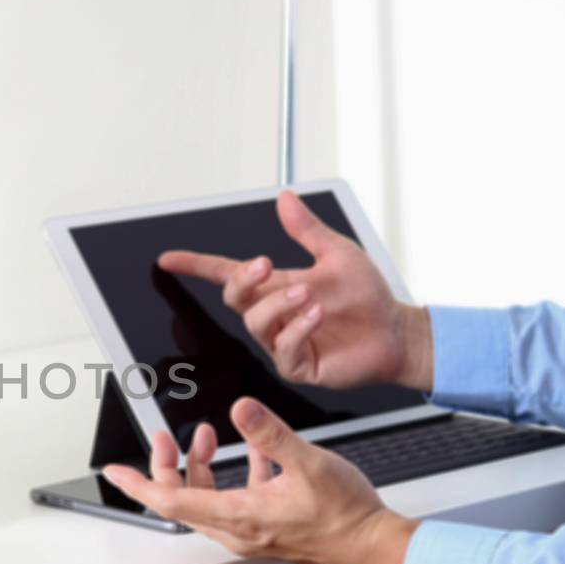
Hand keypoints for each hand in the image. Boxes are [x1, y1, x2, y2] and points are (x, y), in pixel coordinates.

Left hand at [101, 398, 417, 563]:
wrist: (373, 546)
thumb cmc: (346, 516)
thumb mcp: (308, 463)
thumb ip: (270, 434)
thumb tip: (240, 409)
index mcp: (239, 516)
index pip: (170, 501)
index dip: (138, 484)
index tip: (113, 472)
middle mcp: (239, 530)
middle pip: (182, 499)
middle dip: (167, 465)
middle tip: (165, 436)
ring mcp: (252, 531)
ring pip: (206, 499)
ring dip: (199, 466)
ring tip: (206, 434)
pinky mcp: (267, 528)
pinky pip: (235, 499)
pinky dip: (233, 472)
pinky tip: (253, 449)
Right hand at [157, 190, 433, 391]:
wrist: (395, 332)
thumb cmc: (366, 297)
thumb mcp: (338, 253)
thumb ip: (308, 230)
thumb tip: (286, 198)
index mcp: (275, 286)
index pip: (226, 275)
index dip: (196, 267)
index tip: (169, 259)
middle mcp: (273, 313)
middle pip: (233, 298)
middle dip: (243, 280)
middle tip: (265, 265)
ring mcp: (282, 341)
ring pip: (255, 323)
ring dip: (277, 304)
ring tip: (307, 294)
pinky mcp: (298, 365)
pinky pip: (282, 349)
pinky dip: (297, 328)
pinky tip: (317, 315)